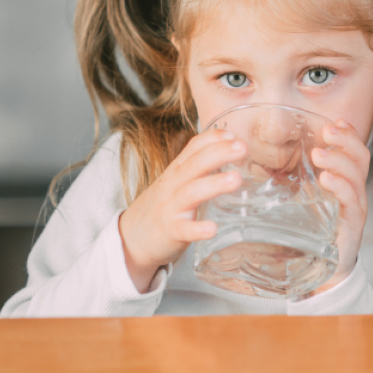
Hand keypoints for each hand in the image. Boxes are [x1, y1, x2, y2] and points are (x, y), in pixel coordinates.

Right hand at [118, 128, 246, 292]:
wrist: (129, 237)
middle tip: (242, 148)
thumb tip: (233, 153)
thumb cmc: (162, 206)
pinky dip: (198, 229)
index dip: (213, 138)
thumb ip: (200, 168)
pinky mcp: (170, 232)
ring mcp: (170, 208)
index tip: (234, 134)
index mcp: (177, 170)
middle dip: (219, 153)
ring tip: (236, 179)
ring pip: (192, 192)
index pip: (194, 147)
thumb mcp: (177, 181)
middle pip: (195, 164)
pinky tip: (212, 229)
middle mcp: (173, 185)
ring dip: (214, 184)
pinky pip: (184, 230)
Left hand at [309, 120, 371, 292]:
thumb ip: (292, 185)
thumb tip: (261, 165)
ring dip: (338, 160)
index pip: (354, 153)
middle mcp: (355, 193)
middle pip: (360, 158)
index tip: (335, 122)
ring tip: (319, 153)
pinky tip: (326, 179)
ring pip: (356, 176)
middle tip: (327, 131)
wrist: (324, 272)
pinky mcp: (352, 225)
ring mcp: (356, 208)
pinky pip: (351, 200)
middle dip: (346, 141)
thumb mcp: (304, 204)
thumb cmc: (313, 235)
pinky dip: (340, 186)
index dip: (349, 136)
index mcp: (345, 184)